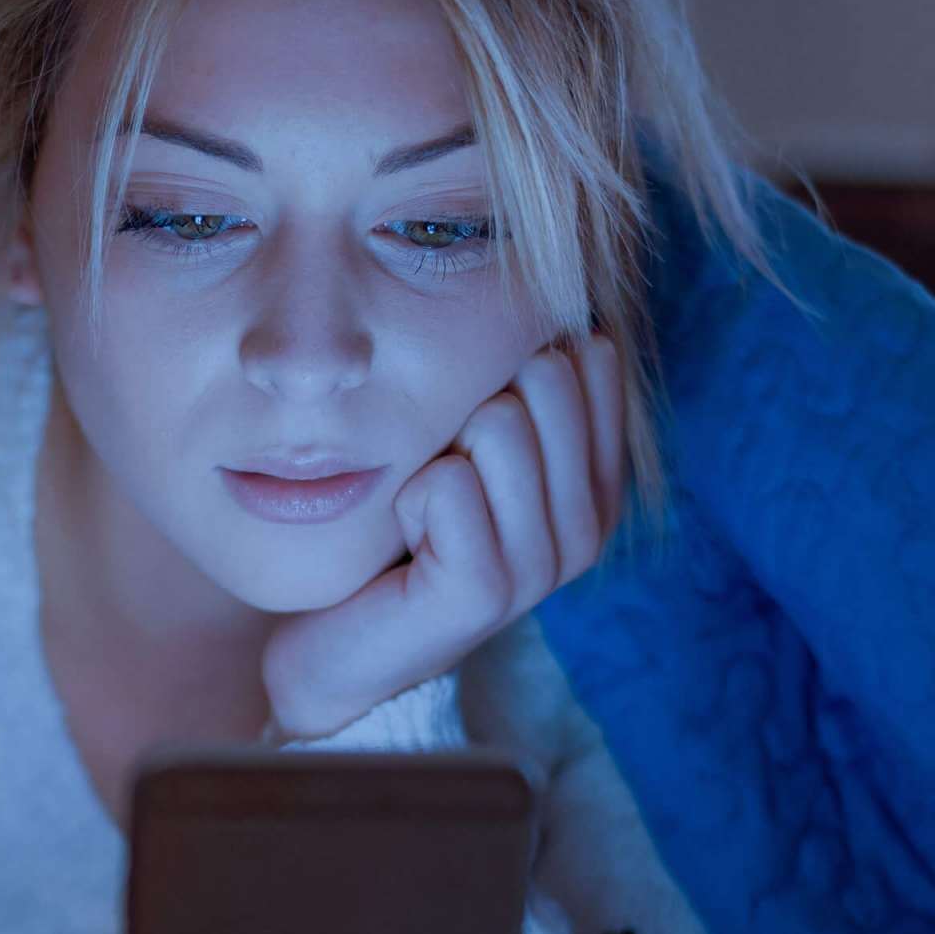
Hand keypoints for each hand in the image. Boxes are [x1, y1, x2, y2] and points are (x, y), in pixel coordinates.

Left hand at [262, 332, 626, 739]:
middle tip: (442, 478)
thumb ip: (518, 379)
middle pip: (545, 377)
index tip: (472, 433)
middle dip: (469, 408)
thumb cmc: (400, 528)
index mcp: (597, 482)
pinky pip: (447, 484)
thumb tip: (547, 290)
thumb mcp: (466, 442)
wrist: (336, 642)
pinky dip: (408, 500)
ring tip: (424, 515)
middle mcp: (590, 526)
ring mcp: (544, 566)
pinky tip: (407, 543)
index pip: (591, 356)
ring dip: (435, 457)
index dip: (508, 368)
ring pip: (498, 424)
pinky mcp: (488, 593)